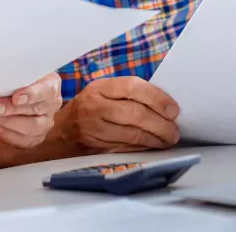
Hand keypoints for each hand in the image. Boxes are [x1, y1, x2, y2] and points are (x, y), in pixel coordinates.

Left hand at [0, 73, 62, 148]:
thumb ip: (12, 73)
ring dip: (4, 124)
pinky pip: (21, 141)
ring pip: (30, 129)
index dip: (31, 95)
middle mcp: (52, 105)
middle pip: (35, 111)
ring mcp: (46, 123)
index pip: (45, 91)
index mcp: (51, 85)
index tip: (15, 97)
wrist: (20, 89)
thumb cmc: (19, 77)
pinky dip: (3, 134)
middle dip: (10, 111)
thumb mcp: (19, 70)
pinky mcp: (35, 137)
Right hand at [52, 77, 180, 153]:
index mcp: (99, 88)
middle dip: (160, 124)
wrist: (60, 132)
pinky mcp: (97, 148)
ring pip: (132, 134)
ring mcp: (95, 129)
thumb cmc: (89, 109)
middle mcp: (95, 106)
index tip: (174, 109)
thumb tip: (165, 104)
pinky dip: (144, 147)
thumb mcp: (103, 93)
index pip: (132, 87)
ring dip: (156, 139)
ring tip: (169, 139)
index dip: (156, 98)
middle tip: (175, 130)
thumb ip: (127, 94)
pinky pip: (127, 148)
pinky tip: (154, 146)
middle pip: (134, 114)